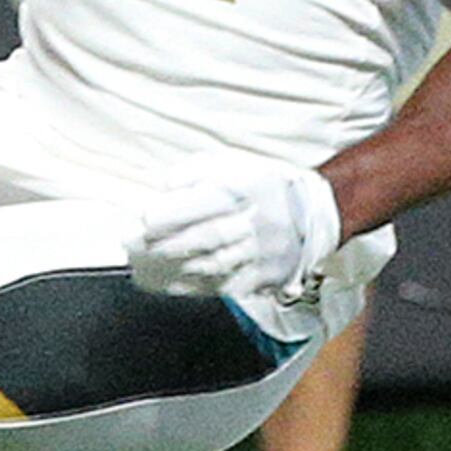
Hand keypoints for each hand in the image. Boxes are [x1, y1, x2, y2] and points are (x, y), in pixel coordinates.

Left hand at [129, 156, 343, 302]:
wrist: (314, 213)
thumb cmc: (265, 185)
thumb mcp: (236, 164)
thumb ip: (198, 171)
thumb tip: (165, 187)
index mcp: (251, 187)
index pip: (209, 202)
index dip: (175, 213)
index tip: (146, 218)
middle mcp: (259, 221)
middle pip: (209, 237)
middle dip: (169, 244)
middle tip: (136, 245)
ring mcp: (263, 252)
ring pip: (215, 264)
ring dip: (177, 266)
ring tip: (147, 265)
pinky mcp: (265, 276)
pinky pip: (226, 285)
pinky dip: (195, 285)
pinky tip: (172, 281)